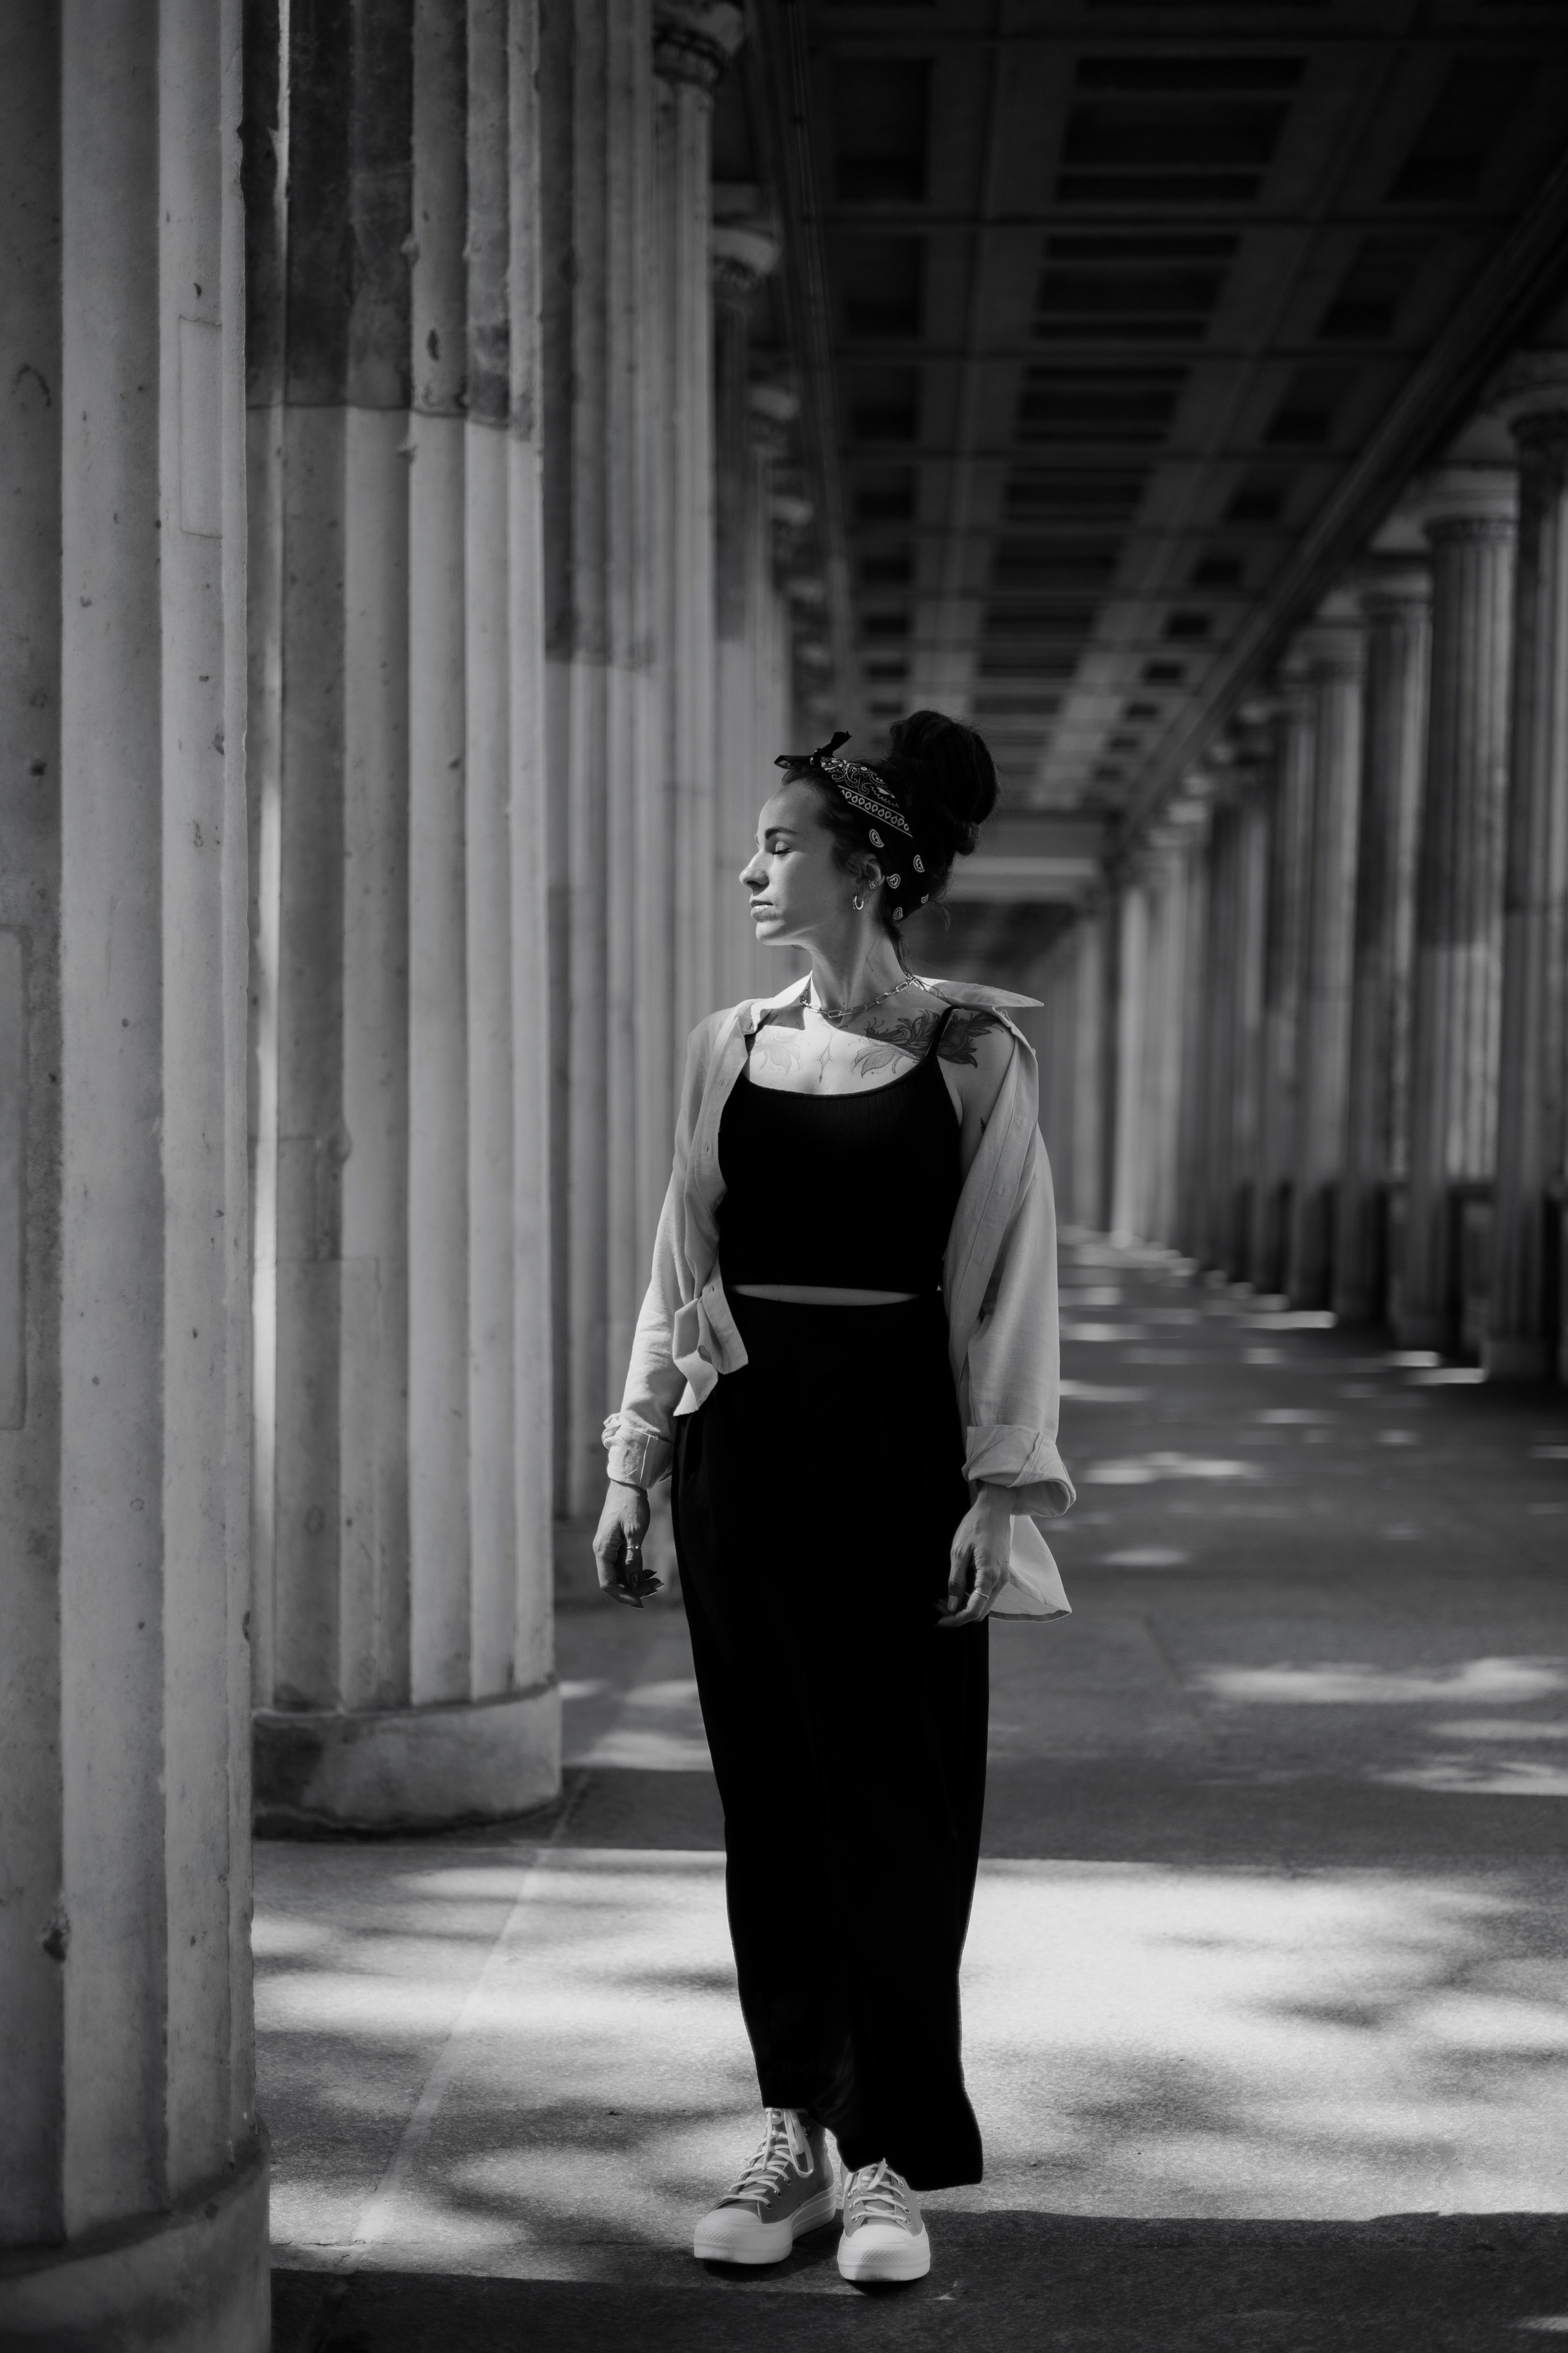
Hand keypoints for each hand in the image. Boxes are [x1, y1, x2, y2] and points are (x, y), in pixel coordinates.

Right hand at [593, 1481, 657, 1606]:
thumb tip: (633, 1582)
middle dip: (634, 1589)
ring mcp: (608, 1548)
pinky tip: (650, 1572)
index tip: (641, 1602)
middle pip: (615, 1580)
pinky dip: (636, 1570)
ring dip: (636, 1581)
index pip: (608, 1583)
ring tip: (656, 1581)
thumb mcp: (635, 1532)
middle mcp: (602, 1551)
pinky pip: (623, 1564)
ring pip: (620, 1574)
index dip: (623, 1595)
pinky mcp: (615, 1544)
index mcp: (603, 1550)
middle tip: (656, 1588)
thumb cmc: (630, 1505)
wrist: (627, 1485)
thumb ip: (633, 1558)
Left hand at [938, 1487, 1010, 1627]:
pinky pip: (986, 1593)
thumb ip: (956, 1580)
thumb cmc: (975, 1526)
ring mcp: (1002, 1577)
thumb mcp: (959, 1552)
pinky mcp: (1001, 1572)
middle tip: (939, 1605)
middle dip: (959, 1613)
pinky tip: (958, 1586)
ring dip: (965, 1605)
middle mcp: (1000, 1581)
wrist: (995, 1509)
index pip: (974, 1611)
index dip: (956, 1619)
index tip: (940, 1620)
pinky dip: (972, 1596)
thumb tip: (952, 1605)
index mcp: (989, 1576)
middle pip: (980, 1611)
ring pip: (983, 1603)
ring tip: (945, 1596)